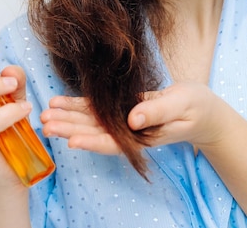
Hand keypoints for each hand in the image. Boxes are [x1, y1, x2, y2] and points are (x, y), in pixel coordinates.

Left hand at [41, 82, 233, 153]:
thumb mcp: (181, 105)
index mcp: (142, 137)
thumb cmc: (196, 108)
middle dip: (69, 129)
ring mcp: (122, 122)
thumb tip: (133, 118)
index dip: (91, 142)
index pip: (112, 143)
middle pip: (94, 133)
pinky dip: (77, 105)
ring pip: (90, 122)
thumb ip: (157, 111)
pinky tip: (59, 102)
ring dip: (67, 118)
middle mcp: (127, 133)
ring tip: (45, 113)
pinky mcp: (120, 109)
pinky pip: (95, 109)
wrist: (202, 110)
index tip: (70, 142)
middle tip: (45, 124)